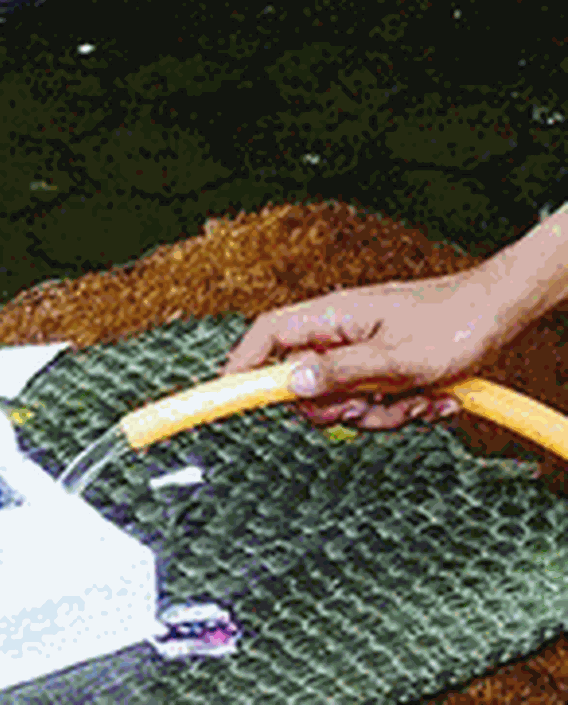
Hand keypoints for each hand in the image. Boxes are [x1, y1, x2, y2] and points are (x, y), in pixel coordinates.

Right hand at [220, 270, 512, 429]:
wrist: (501, 315)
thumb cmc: (453, 325)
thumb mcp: (396, 358)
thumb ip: (340, 373)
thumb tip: (291, 384)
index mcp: (331, 317)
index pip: (267, 337)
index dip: (241, 365)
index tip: (226, 396)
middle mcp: (338, 333)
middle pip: (303, 383)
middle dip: (336, 408)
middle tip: (368, 406)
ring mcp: (360, 352)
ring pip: (342, 401)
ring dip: (380, 413)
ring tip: (419, 400)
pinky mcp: (382, 369)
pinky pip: (371, 403)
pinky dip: (399, 409)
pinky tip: (432, 399)